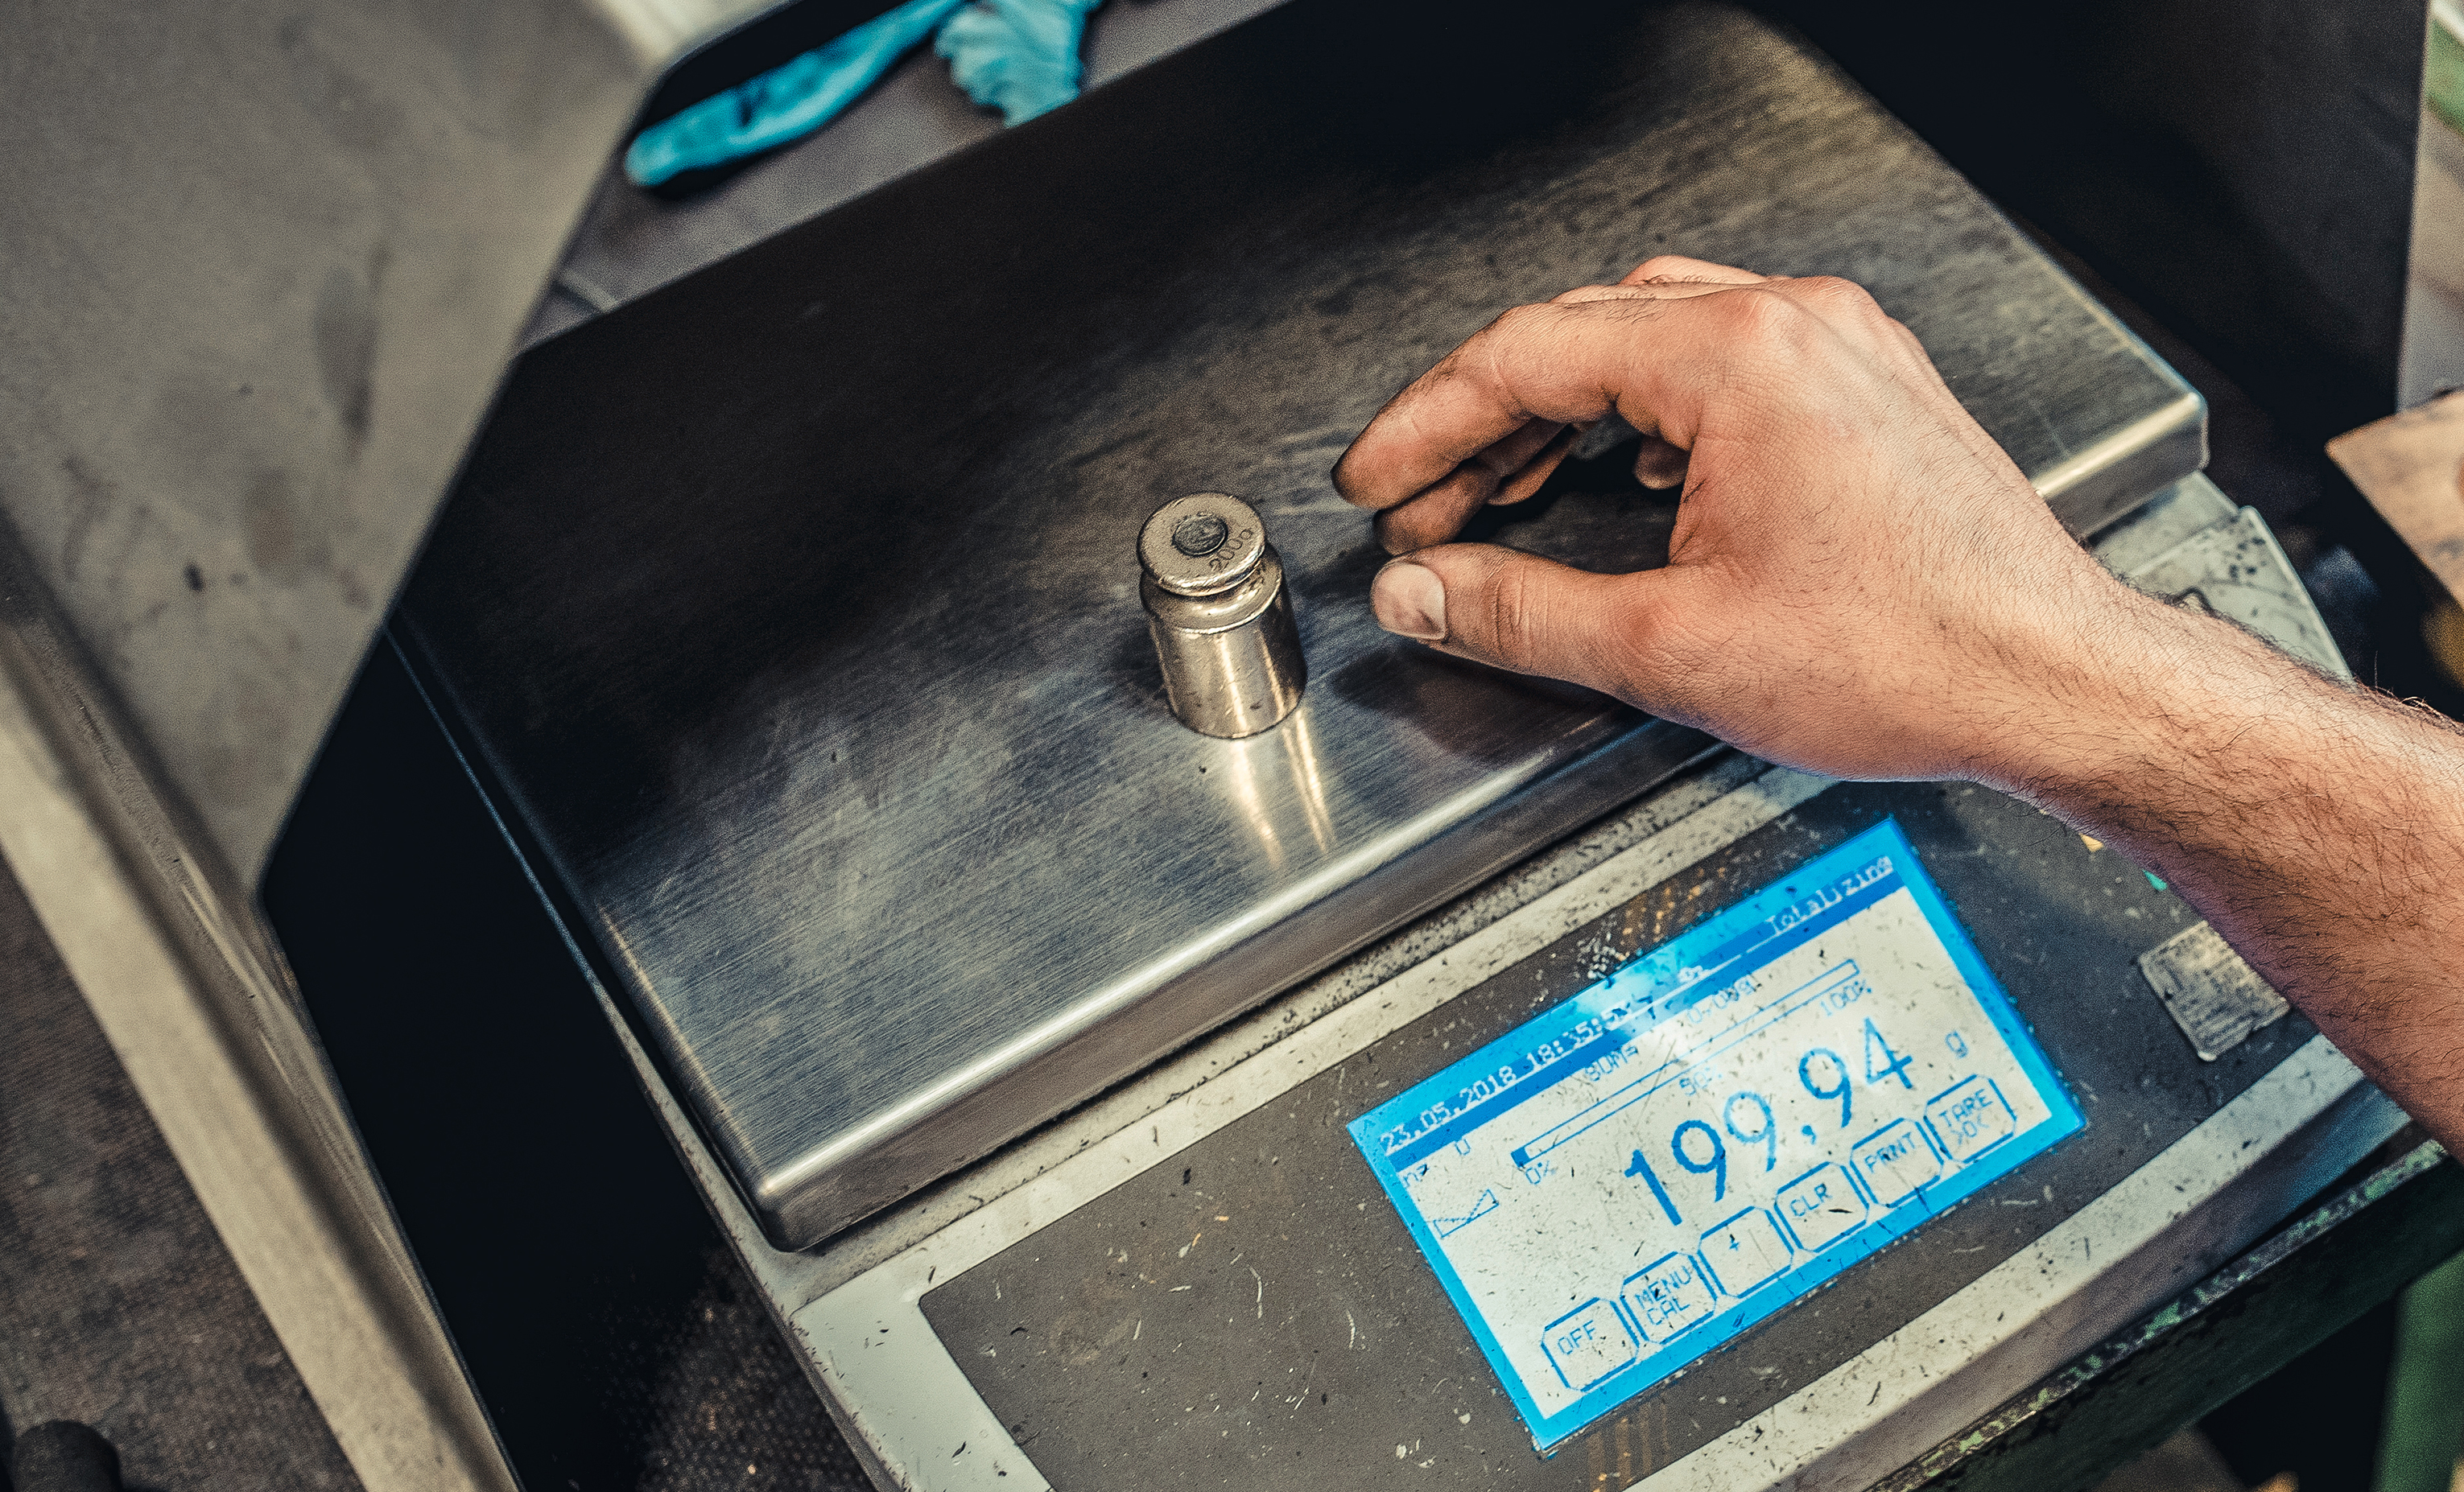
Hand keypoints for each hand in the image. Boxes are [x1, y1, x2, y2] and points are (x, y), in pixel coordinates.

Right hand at [1331, 255, 2148, 783]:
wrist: (2055, 680)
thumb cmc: (1913, 657)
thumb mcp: (1672, 650)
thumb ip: (1519, 613)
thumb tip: (1420, 593)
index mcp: (1738, 359)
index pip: (1526, 357)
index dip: (1426, 425)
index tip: (1376, 483)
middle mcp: (1792, 325)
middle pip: (1580, 334)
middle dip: (1481, 423)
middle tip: (1420, 505)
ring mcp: (1836, 348)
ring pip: (1646, 340)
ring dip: (1557, 413)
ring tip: (1493, 495)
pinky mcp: (1863, 387)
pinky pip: (1717, 361)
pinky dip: (1638, 413)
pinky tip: (1615, 476)